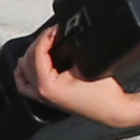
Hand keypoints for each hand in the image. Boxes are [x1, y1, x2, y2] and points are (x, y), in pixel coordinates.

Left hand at [16, 26, 139, 125]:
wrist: (115, 110)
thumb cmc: (105, 94)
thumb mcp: (86, 64)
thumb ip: (69, 48)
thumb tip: (59, 35)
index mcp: (47, 85)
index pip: (37, 53)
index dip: (45, 37)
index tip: (55, 29)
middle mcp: (41, 92)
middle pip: (28, 61)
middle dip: (39, 43)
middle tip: (52, 33)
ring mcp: (43, 97)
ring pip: (24, 71)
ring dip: (32, 54)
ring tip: (44, 42)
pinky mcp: (49, 98)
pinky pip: (26, 84)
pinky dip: (25, 72)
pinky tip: (27, 64)